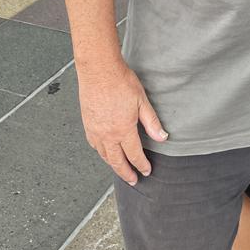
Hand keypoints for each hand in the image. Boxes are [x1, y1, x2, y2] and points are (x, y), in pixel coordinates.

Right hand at [78, 64, 167, 185]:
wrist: (98, 69)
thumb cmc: (120, 81)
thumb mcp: (142, 101)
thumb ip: (151, 122)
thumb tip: (162, 137)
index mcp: (123, 130)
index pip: (134, 155)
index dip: (141, 165)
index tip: (146, 171)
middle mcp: (107, 134)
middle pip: (117, 161)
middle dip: (126, 173)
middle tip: (133, 180)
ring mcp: (95, 130)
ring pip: (104, 155)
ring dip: (113, 165)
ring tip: (120, 169)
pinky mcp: (87, 123)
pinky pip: (94, 144)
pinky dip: (101, 152)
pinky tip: (104, 151)